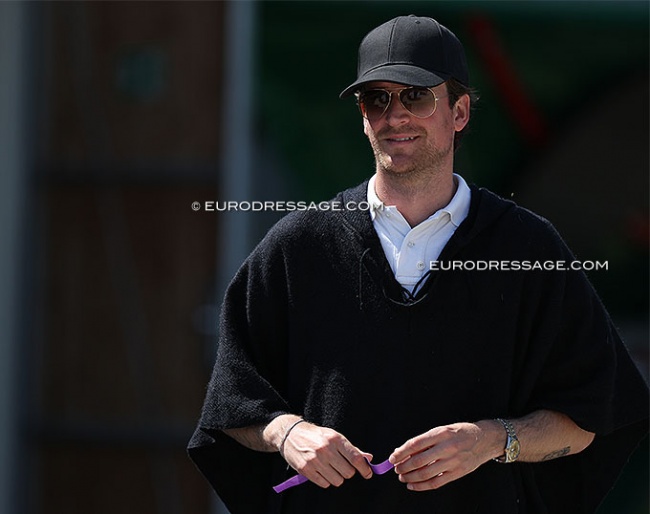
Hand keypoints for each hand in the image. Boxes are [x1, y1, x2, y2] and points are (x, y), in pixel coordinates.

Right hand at [282, 422, 373, 488]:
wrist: (291, 434)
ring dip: (337, 477)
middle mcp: (326, 449)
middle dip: (347, 472)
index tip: (367, 473)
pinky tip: (321, 471)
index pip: (355, 458)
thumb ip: (352, 449)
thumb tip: (368, 458)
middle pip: (348, 472)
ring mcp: (315, 460)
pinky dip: (325, 480)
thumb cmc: (316, 435)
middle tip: (341, 466)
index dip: (364, 468)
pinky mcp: (306, 469)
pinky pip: (324, 484)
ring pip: (337, 480)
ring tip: (330, 468)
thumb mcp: (334, 436)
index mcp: (335, 439)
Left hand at [389, 421, 503, 490]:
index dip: (401, 452)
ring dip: (410, 477)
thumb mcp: (442, 430)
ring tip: (402, 477)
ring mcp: (453, 462)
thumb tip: (403, 451)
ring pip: (426, 473)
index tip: (393, 457)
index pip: (415, 444)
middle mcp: (447, 447)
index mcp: (441, 433)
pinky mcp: (458, 473)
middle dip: (403, 466)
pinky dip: (422, 486)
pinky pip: (436, 483)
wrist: (485, 439)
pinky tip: (413, 485)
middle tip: (396, 469)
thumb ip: (425, 440)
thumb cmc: (460, 432)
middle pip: (419, 460)